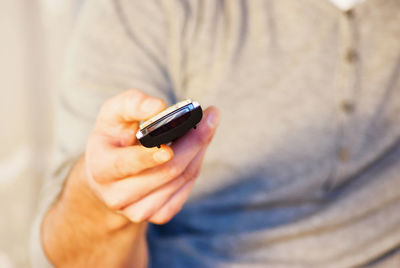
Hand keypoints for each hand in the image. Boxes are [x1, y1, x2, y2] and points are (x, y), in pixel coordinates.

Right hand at [85, 89, 219, 223]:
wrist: (110, 174)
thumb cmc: (114, 136)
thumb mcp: (114, 114)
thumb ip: (133, 104)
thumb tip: (159, 106)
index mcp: (101, 168)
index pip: (127, 164)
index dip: (150, 157)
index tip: (170, 146)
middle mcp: (116, 195)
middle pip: (166, 171)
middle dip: (192, 143)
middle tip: (210, 119)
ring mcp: (137, 211)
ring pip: (181, 179)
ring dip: (198, 151)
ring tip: (205, 129)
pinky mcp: (157, 216)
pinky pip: (186, 190)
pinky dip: (196, 165)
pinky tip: (196, 150)